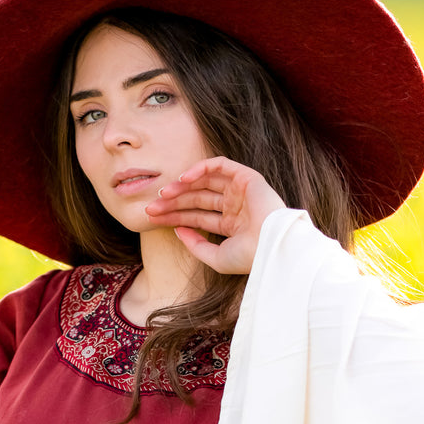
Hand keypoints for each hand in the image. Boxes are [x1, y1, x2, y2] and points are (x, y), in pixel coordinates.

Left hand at [145, 157, 285, 273]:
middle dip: (173, 202)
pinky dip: (200, 168)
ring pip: (205, 182)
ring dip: (183, 186)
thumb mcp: (215, 257)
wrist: (272, 247)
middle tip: (152, 206)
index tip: (153, 217)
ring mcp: (241, 192)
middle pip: (197, 199)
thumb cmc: (248, 257)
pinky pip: (220, 165)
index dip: (174, 216)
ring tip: (164, 194)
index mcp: (231, 226)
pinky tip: (183, 179)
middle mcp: (236, 207)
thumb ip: (196, 245)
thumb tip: (177, 230)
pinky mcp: (247, 178)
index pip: (197, 216)